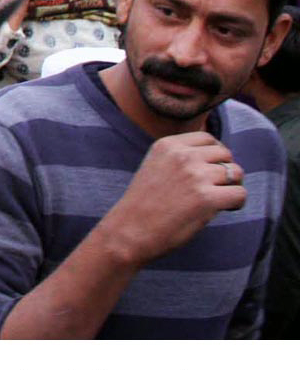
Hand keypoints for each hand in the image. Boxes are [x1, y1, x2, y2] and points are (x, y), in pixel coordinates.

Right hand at [97, 132, 244, 266]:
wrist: (129, 231)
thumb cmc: (144, 204)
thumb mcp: (155, 166)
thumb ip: (180, 157)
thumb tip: (219, 156)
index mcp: (167, 145)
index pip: (207, 138)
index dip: (214, 155)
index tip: (209, 171)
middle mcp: (183, 156)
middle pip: (225, 154)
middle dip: (224, 171)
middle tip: (214, 188)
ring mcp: (196, 176)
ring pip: (236, 173)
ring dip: (231, 187)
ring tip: (217, 200)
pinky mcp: (207, 198)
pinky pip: (240, 194)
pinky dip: (236, 203)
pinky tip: (223, 209)